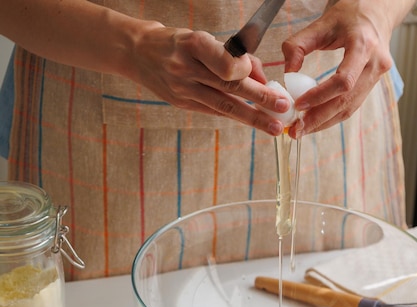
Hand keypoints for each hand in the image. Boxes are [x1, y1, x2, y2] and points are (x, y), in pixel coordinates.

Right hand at [127, 23, 289, 135]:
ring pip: (222, 106)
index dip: (245, 72)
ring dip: (251, 117)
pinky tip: (252, 121)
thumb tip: (262, 79)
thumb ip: (232, 56)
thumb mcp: (203, 39)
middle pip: (228, 87)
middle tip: (282, 108)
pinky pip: (213, 112)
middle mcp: (186, 68)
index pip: (223, 62)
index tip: (264, 78)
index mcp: (193, 44)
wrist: (138, 53)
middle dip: (259, 100)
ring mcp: (182, 89)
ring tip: (273, 127)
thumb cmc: (178, 43)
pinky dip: (234, 116)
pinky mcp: (181, 104)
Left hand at [281, 0, 411, 136]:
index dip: (320, 96)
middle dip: (318, 119)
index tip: (299, 105)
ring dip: (323, 123)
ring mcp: (377, 76)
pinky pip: (351, 106)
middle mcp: (375, 64)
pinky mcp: (372, 85)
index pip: (343, 81)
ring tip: (302, 130)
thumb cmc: (350, 15)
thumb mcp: (321, 23)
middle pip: (346, 101)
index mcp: (363, 45)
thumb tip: (288, 73)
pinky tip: (314, 122)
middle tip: (296, 130)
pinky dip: (331, 117)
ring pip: (349, 108)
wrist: (376, 13)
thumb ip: (298, 45)